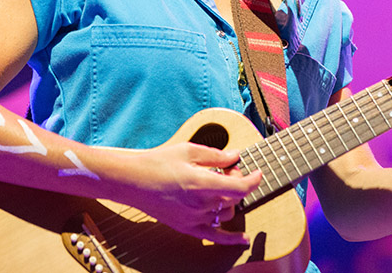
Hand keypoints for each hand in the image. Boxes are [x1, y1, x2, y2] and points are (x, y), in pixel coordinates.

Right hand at [120, 142, 261, 244]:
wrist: (133, 181)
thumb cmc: (158, 162)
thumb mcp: (189, 150)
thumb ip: (216, 155)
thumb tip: (235, 157)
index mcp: (202, 183)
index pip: (239, 187)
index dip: (253, 179)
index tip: (258, 172)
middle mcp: (200, 204)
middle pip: (233, 198)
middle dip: (236, 182)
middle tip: (225, 169)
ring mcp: (194, 219)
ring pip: (226, 213)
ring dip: (230, 200)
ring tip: (217, 185)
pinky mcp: (187, 228)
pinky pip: (214, 237)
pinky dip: (231, 239)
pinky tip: (244, 240)